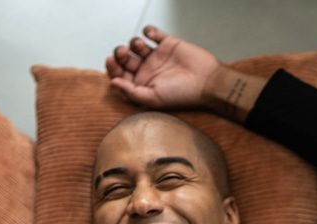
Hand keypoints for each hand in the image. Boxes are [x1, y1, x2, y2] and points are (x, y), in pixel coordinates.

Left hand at [105, 25, 220, 108]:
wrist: (206, 82)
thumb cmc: (180, 95)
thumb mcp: (152, 99)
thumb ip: (131, 91)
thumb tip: (112, 83)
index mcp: (140, 85)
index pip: (120, 75)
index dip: (112, 67)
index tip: (109, 60)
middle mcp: (147, 70)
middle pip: (126, 59)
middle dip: (120, 54)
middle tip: (123, 52)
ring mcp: (157, 56)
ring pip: (137, 45)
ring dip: (133, 43)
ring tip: (138, 46)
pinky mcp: (168, 44)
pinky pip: (154, 34)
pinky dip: (148, 31)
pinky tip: (149, 34)